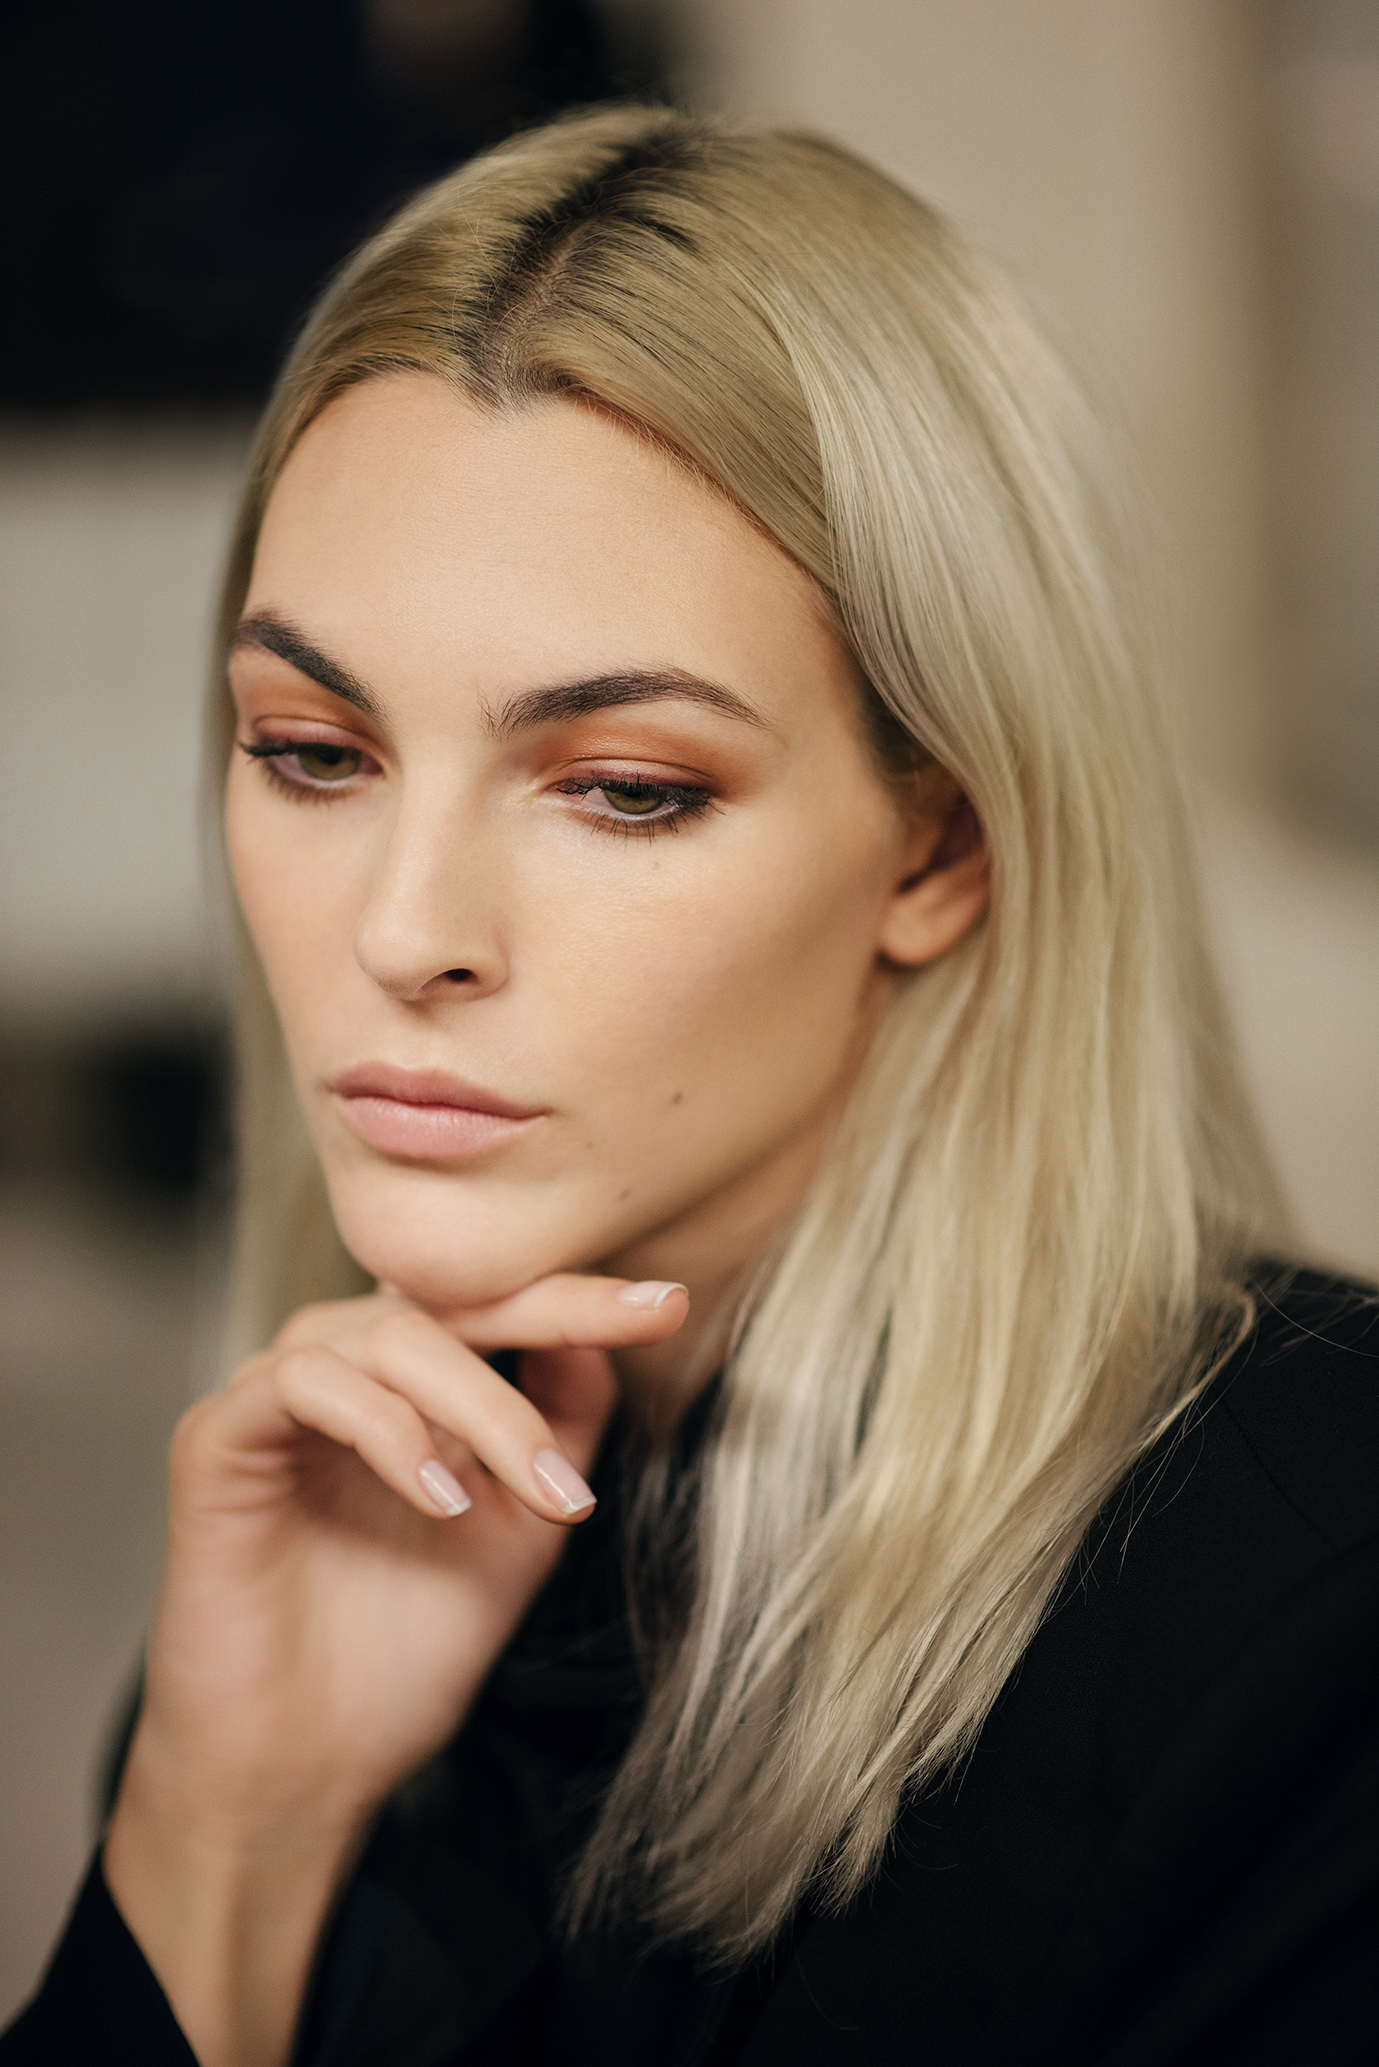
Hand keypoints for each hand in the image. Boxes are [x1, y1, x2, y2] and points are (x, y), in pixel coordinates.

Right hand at [103, 1272, 686, 2066]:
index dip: (577, 1295)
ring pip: (383, 1336)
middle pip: (443, 1301)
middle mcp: (336, 1371)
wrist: (310, 1768)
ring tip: (535, 1492)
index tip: (669, 1304)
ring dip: (480, 1403)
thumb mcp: (522, 1530)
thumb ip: (561, 1427)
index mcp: (403, 1382)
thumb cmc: (405, 1648)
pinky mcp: (214, 1439)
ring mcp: (269, 1399)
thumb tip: (598, 1332)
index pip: (488, 1304)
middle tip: (637, 1342)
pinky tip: (439, 1498)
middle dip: (549, 1319)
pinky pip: (299, 1384)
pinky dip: (384, 1429)